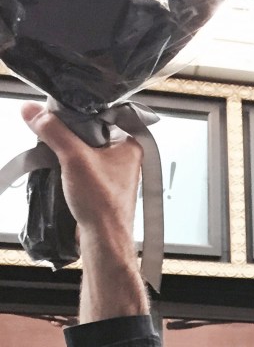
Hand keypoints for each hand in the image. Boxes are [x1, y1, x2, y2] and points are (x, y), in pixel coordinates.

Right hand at [20, 101, 148, 320]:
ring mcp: (113, 171)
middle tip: (47, 125)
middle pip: (89, 130)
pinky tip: (55, 161)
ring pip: (83, 147)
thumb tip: (30, 109)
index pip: (101, 114)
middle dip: (68, 129)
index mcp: (129, 144)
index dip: (77, 109)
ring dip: (65, 146)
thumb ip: (53, 131)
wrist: (104, 239)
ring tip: (49, 143)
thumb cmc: (101, 201)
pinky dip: (67, 161)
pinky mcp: (101, 184)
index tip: (54, 107)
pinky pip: (81, 163)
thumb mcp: (74, 158)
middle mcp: (125, 156)